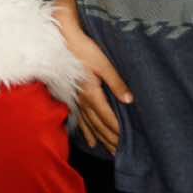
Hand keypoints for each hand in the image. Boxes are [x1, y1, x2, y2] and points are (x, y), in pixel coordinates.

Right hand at [55, 9, 131, 152]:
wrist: (63, 39)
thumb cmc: (84, 49)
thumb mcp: (103, 64)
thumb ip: (116, 83)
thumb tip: (129, 101)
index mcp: (91, 93)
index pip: (107, 117)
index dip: (117, 130)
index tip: (126, 142)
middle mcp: (83, 100)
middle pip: (98, 125)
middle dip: (109, 139)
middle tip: (119, 152)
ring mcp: (76, 99)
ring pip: (89, 124)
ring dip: (99, 138)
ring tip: (107, 150)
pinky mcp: (72, 95)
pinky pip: (79, 118)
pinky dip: (85, 131)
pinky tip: (88, 139)